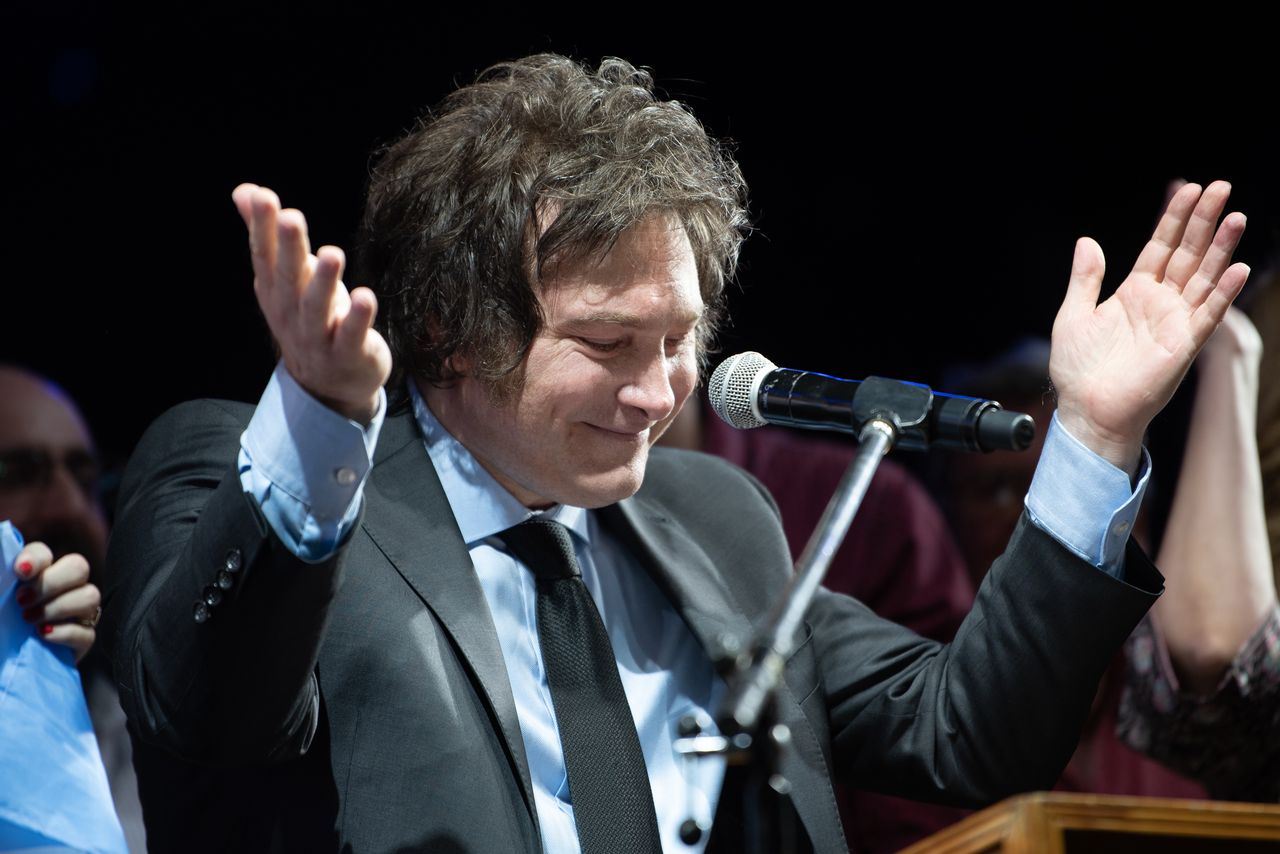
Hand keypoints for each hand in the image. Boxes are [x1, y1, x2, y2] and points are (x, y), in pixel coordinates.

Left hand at [12, 541, 98, 662]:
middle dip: (52, 582)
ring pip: (90, 595)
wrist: (5, 666)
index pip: (43, 553)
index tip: (20, 573)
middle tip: (23, 601)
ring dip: (59, 607)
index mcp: (35, 575)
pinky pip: (87, 630)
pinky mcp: (83, 639)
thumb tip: (2, 546)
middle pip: (78, 566)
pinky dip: (64, 632)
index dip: (35, 559)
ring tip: (30, 621)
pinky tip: (43, 636)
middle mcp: (62, 588)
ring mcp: (77, 613)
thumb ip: (0, 579)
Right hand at [231, 183, 391, 422]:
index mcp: (275, 291)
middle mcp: (292, 313)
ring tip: (333, 254)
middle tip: (291, 216)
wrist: (327, 385)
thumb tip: (245, 190)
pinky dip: (358, 318)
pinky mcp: (349, 353)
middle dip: (289, 248)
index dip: (262, 227)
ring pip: (318, 308)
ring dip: (324, 281)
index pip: (265, 256)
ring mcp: (319, 336)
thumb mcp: (285, 278)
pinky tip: (366, 297)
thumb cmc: (308, 317)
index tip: (262, 196)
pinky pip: (352, 335)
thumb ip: (266, 235)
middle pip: (289, 278)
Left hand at [1049, 181, 1248, 474]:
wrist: (1085, 409)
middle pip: (1188, 253)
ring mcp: (1175, 321)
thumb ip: (1085, 279)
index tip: (1188, 189)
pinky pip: (1207, 314)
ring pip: (1204, 277)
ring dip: (1220, 249)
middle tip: (1220, 187)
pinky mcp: (1183, 345)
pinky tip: (1237, 269)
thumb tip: (1086, 241)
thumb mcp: (1073, 315)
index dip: (1174, 218)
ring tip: (1235, 217)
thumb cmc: (1077, 368)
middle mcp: (1160, 302)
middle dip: (1204, 221)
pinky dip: (1222, 293)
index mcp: (1134, 291)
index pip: (1160, 246)